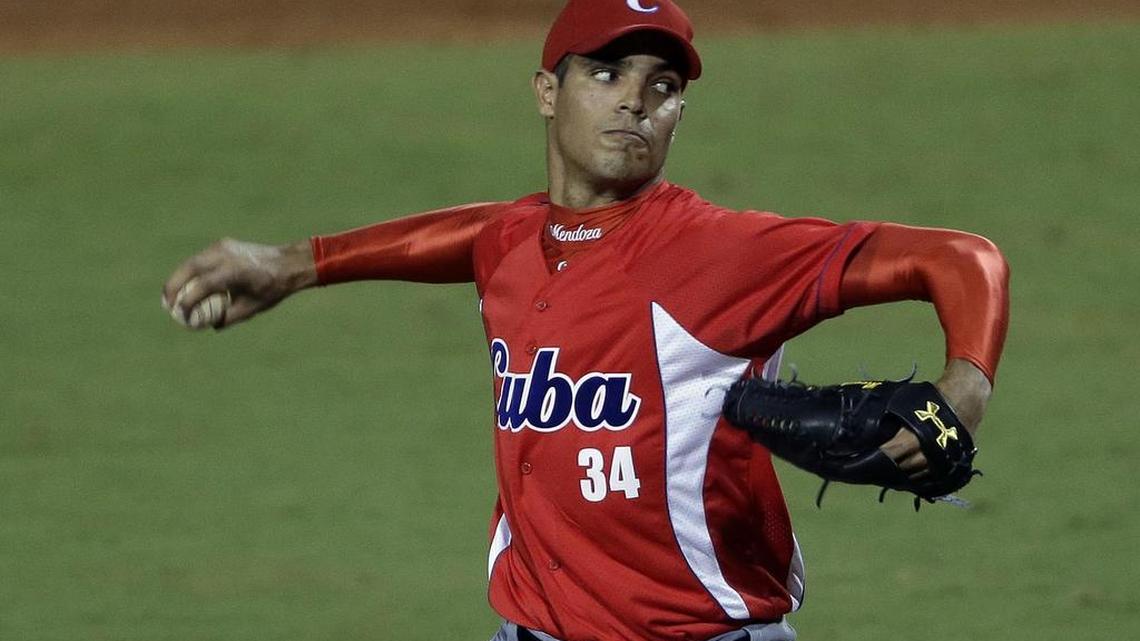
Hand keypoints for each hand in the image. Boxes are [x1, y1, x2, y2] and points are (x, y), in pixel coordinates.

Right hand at [161, 238, 317, 329]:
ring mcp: (223, 247)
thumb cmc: (272, 289)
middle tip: (166, 304)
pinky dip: (190, 271)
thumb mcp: (252, 308)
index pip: (203, 285)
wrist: (287, 263)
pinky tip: (186, 285)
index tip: (180, 314)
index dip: (188, 301)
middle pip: (190, 268)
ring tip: (171, 296)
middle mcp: (226, 255)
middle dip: (173, 286)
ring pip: (192, 262)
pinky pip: (201, 258)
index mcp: (235, 272)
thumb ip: (229, 317)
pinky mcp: (222, 244)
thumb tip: (209, 325)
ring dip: (179, 277)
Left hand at [880, 359, 991, 474]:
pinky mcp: (953, 462)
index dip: (879, 457)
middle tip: (877, 468)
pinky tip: (911, 477)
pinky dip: (921, 478)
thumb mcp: (906, 405)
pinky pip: (934, 477)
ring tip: (892, 475)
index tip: (867, 459)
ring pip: (919, 475)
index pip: (892, 453)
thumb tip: (874, 431)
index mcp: (916, 435)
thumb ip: (892, 420)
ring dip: (905, 475)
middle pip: (904, 467)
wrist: (964, 399)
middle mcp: (929, 451)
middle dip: (890, 468)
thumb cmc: (930, 399)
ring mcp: (943, 459)